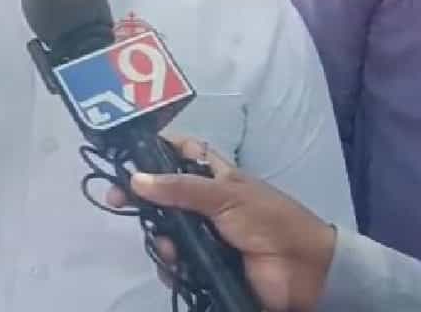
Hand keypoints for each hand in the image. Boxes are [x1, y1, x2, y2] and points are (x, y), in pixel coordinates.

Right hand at [106, 137, 337, 311]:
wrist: (302, 272)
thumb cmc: (268, 220)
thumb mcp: (226, 195)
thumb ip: (180, 187)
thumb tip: (134, 179)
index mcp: (216, 177)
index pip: (182, 153)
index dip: (157, 149)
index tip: (127, 152)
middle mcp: (206, 203)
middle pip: (164, 195)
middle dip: (144, 199)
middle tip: (118, 201)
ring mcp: (204, 236)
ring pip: (166, 231)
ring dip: (160, 238)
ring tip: (169, 247)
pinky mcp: (205, 266)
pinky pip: (176, 264)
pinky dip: (171, 266)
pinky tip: (176, 266)